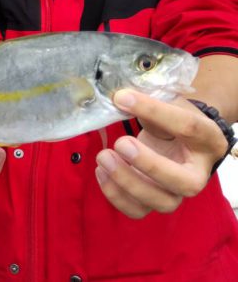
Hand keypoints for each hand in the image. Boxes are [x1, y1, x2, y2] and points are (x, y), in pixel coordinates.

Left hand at [95, 90, 228, 218]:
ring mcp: (176, 192)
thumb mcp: (168, 105)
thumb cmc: (171, 119)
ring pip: (159, 202)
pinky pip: (136, 210)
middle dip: (149, 165)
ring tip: (103, 157)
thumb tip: (119, 99)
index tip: (123, 99)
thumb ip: (148, 105)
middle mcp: (198, 173)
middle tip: (121, 143)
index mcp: (208, 141)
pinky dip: (115, 194)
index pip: (187, 127)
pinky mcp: (153, 201)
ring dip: (127, 182)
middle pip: (183, 183)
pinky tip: (101, 171)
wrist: (176, 138)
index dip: (155, 111)